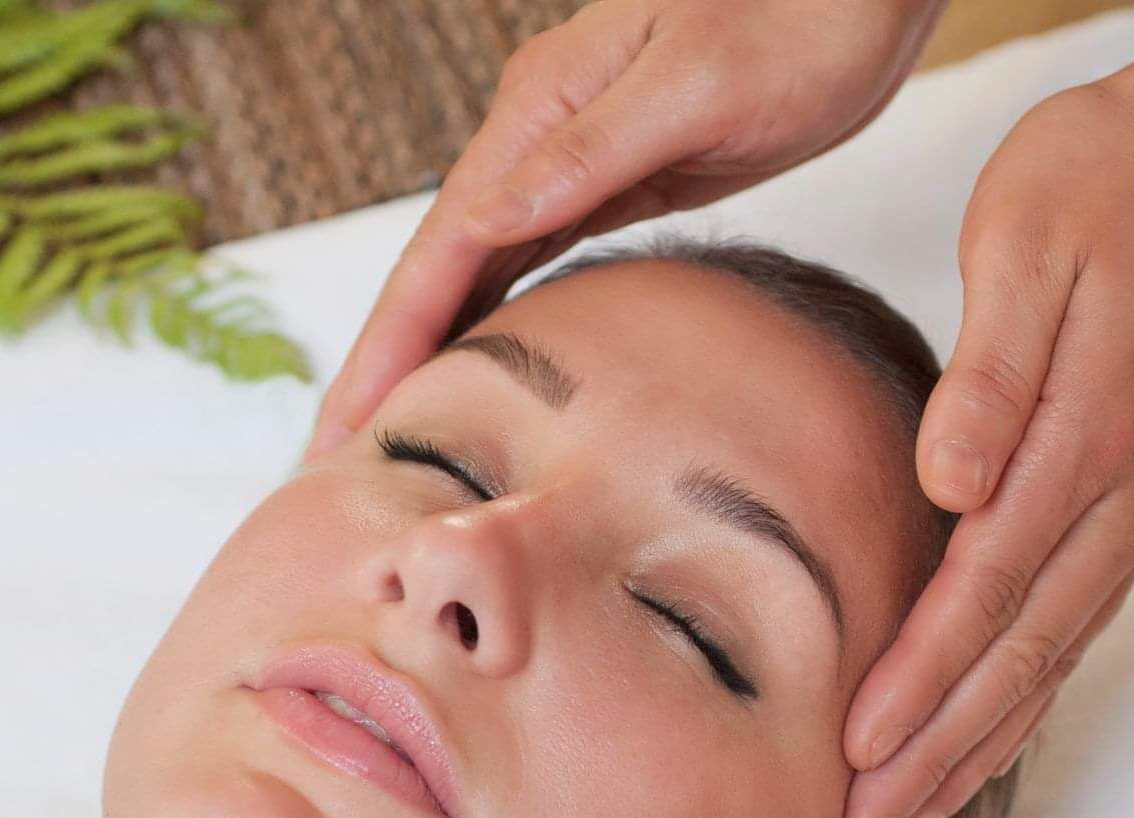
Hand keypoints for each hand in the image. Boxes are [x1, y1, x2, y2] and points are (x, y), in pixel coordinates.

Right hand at [301, 0, 947, 459]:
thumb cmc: (803, 16)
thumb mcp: (694, 87)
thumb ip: (586, 154)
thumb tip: (479, 220)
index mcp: (537, 112)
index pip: (440, 247)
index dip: (387, 344)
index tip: (342, 426)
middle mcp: (534, 136)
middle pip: (435, 269)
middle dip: (381, 363)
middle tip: (331, 458)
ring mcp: (566, 157)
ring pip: (471, 272)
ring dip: (423, 350)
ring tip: (380, 434)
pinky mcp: (608, 175)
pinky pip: (523, 264)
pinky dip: (484, 321)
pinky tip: (469, 371)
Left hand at [841, 78, 1133, 817]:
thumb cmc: (1088, 191)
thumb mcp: (1027, 243)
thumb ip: (992, 368)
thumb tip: (952, 476)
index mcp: (1086, 433)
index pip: (987, 584)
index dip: (921, 674)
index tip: (855, 745)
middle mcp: (1118, 494)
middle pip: (1017, 651)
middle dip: (936, 749)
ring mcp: (1130, 513)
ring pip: (1046, 661)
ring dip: (972, 750)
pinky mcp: (1123, 515)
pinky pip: (1065, 633)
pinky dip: (1015, 706)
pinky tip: (966, 751)